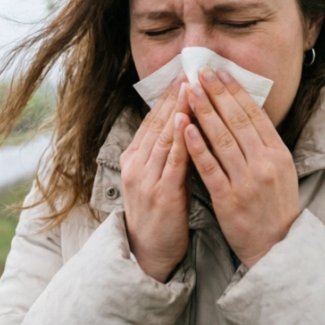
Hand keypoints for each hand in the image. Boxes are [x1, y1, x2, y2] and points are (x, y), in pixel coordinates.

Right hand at [119, 77, 190, 281]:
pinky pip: (171, 161)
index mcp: (134, 158)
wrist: (149, 252)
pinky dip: (178, 139)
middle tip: (189, 71)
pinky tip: (184, 121)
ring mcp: (146, 178)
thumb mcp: (160, 177)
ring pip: (163, 136)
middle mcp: (136, 164)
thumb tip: (187, 125)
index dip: (168, 97)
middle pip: (157, 123)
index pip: (152, 120)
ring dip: (177, 110)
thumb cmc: (160, 214)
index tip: (183, 75)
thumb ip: (169, 153)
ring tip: (190, 87)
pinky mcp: (160, 193)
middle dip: (174, 96)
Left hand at [184, 66, 300, 269]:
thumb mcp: (281, 169)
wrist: (277, 246)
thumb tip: (244, 109)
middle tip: (199, 72)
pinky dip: (197, 146)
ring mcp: (247, 181)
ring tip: (189, 91)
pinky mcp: (229, 199)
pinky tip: (185, 128)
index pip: (254, 114)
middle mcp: (264, 163)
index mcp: (278, 153)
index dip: (235, 91)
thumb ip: (264, 142)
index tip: (219, 72)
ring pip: (222, 139)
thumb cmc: (275, 205)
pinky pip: (210, 167)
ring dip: (203, 112)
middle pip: (237, 121)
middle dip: (216, 93)